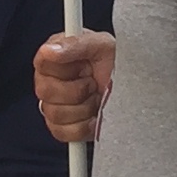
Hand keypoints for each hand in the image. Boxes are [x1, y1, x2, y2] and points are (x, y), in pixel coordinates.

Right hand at [35, 29, 116, 143]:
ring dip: (83, 108)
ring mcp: (54, 105)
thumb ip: (76, 44)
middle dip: (77, 90)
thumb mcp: (102, 46)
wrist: (134, 91)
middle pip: (46, 91)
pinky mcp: (62, 128)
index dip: (66, 68)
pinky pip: (62, 132)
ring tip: (97, 99)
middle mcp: (50, 80)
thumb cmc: (117, 64)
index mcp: (55, 57)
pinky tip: (94, 116)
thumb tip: (49, 50)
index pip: (43, 63)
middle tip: (93, 83)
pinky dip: (83, 126)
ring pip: (55, 113)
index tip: (85, 66)